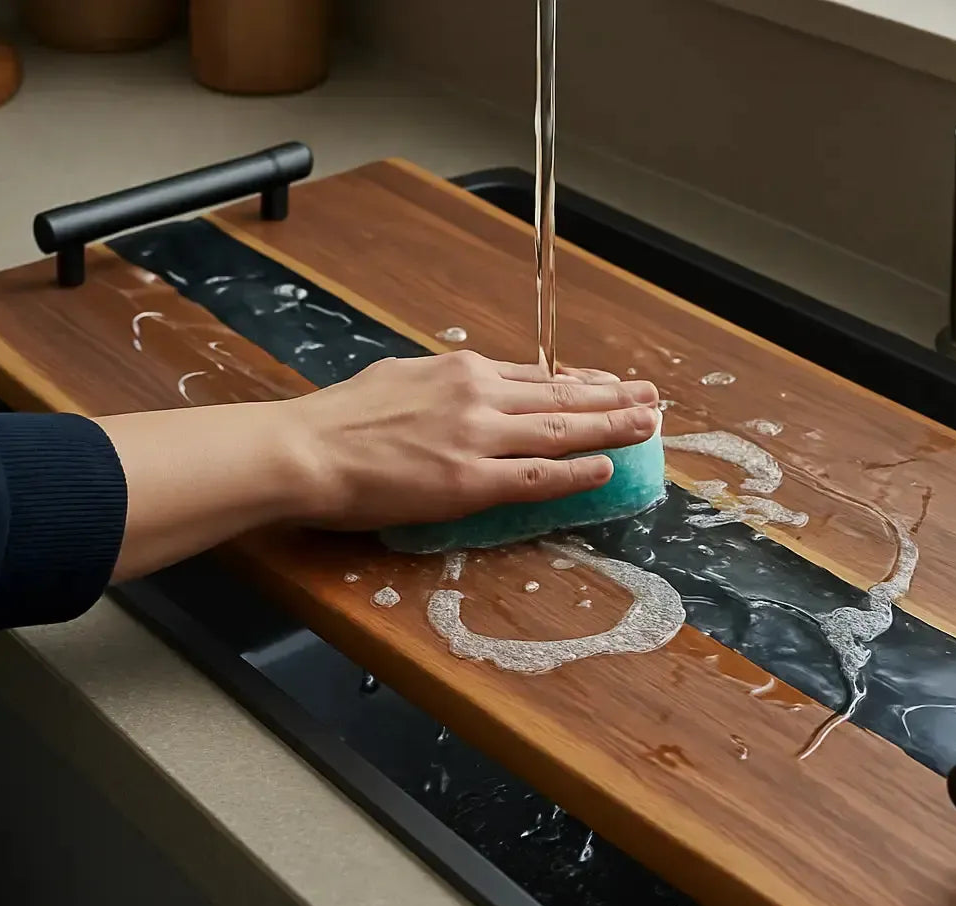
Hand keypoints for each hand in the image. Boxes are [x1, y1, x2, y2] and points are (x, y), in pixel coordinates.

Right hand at [97, 351, 660, 581]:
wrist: (303, 449)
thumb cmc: (337, 419)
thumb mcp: (398, 378)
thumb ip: (440, 386)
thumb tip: (462, 387)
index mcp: (460, 373)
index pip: (536, 376)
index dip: (579, 382)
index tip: (610, 383)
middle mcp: (478, 396)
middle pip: (561, 396)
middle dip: (613, 397)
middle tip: (653, 398)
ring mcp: (477, 438)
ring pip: (560, 429)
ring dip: (610, 426)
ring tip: (649, 425)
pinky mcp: (469, 482)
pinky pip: (537, 477)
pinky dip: (576, 471)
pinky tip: (607, 468)